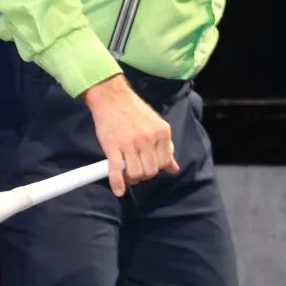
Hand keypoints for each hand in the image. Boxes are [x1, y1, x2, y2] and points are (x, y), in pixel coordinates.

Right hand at [82, 74, 178, 196]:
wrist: (111, 96)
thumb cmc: (134, 110)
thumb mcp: (156, 125)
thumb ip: (166, 148)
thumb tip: (174, 168)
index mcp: (162, 132)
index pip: (164, 163)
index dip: (156, 168)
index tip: (147, 165)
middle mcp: (148, 138)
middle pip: (151, 171)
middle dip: (144, 174)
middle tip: (136, 169)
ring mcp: (130, 142)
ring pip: (136, 173)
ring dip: (131, 178)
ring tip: (127, 172)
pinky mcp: (112, 145)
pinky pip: (117, 170)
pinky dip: (117, 183)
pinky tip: (118, 190)